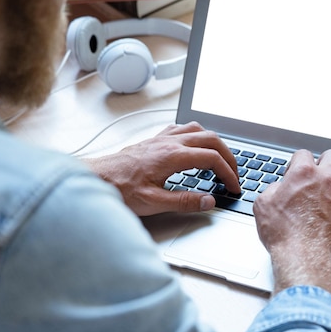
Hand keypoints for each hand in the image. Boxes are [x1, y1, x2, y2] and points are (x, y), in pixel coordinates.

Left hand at [82, 122, 240, 216]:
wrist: (96, 178)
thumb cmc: (120, 189)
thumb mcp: (153, 203)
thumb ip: (184, 202)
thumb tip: (209, 201)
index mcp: (172, 156)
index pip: (212, 159)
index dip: (228, 173)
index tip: (233, 186)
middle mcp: (169, 143)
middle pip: (211, 139)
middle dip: (228, 156)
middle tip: (234, 174)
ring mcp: (161, 139)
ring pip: (197, 129)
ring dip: (213, 143)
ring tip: (219, 160)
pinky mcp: (153, 140)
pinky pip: (181, 129)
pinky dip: (195, 136)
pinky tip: (192, 148)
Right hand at [253, 149, 330, 297]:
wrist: (303, 257)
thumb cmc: (284, 235)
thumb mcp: (263, 206)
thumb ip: (273, 190)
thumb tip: (279, 188)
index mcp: (303, 174)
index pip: (303, 154)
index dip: (298, 162)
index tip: (296, 172)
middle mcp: (326, 179)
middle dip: (326, 161)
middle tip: (320, 172)